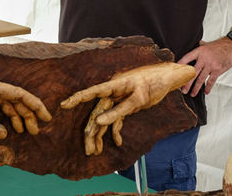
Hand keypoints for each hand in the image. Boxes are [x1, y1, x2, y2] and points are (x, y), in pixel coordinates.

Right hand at [60, 63, 194, 154]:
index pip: (91, 93)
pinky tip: (117, 142)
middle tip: (88, 150)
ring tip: (95, 151)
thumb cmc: (153, 83)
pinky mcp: (126, 106)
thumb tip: (99, 121)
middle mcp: (113, 93)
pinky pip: (117, 120)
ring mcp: (119, 100)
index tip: (63, 105)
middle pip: (96, 114)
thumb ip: (119, 111)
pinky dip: (116, 131)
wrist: (167, 79)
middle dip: (91, 133)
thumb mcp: (138, 99)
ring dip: (100, 136)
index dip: (77, 99)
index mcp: (114, 86)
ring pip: (104, 119)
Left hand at [177, 38, 231, 96]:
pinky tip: (205, 92)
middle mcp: (204, 58)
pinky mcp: (218, 70)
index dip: (180, 64)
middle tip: (182, 90)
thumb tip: (198, 44)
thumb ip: (202, 46)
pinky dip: (208, 87)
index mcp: (199, 51)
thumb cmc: (220, 45)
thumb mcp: (208, 44)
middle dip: (187, 82)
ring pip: (201, 78)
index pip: (187, 58)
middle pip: (192, 72)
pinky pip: (211, 81)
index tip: (174, 71)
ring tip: (192, 94)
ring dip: (196, 87)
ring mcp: (211, 64)